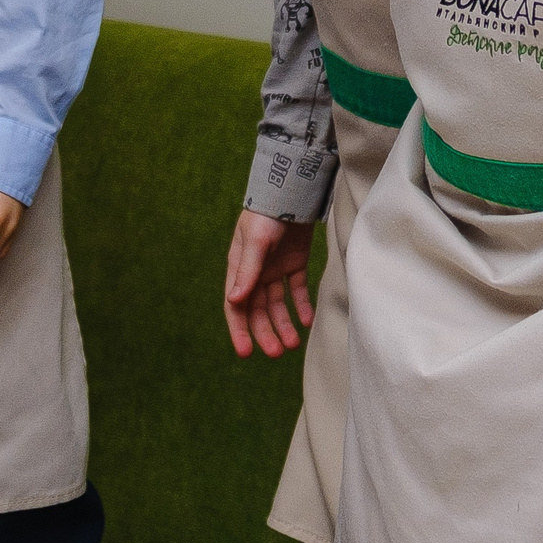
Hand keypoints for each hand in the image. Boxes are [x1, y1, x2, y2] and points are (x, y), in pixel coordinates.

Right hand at [224, 209, 315, 356]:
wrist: (292, 190)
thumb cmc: (267, 214)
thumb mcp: (256, 242)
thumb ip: (248, 271)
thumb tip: (234, 301)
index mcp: (239, 269)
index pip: (236, 306)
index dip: (239, 330)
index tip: (247, 353)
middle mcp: (255, 272)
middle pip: (258, 310)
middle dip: (266, 332)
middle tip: (278, 352)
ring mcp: (275, 269)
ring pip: (277, 304)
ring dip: (284, 324)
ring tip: (294, 343)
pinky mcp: (294, 263)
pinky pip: (296, 290)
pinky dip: (301, 306)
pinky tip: (308, 320)